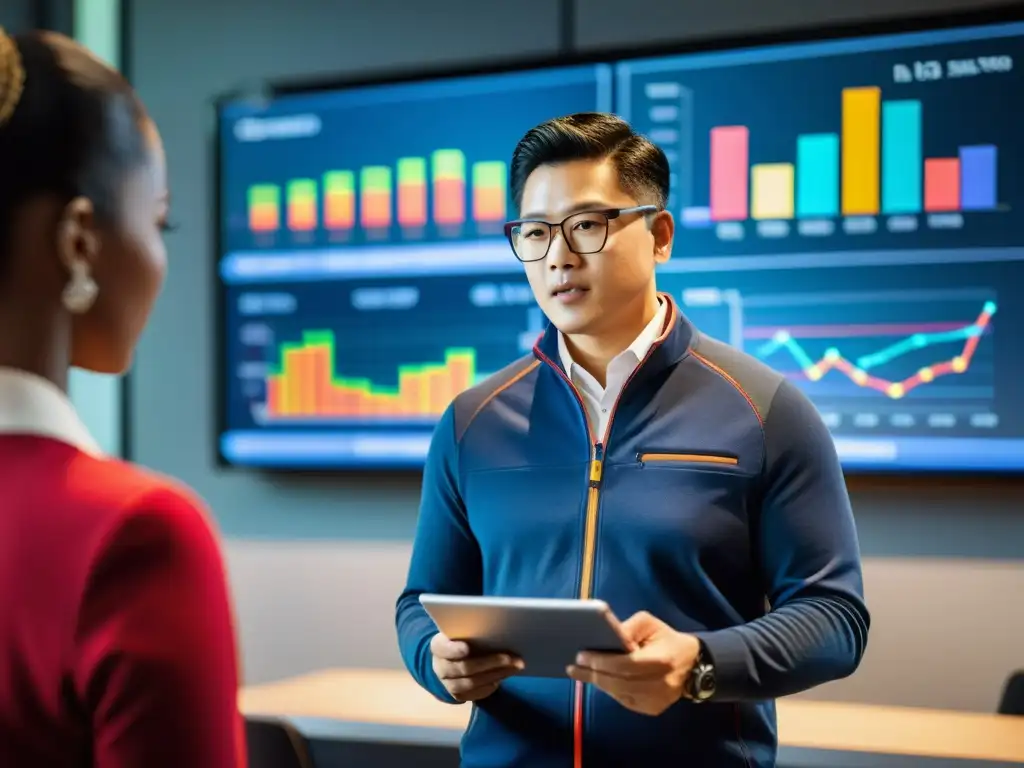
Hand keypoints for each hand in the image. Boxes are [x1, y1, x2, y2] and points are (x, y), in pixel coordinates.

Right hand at [430, 632, 523, 701]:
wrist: (446, 662)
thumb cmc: (458, 640)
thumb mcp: (460, 631)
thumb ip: (471, 630)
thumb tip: (496, 623)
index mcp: (438, 646)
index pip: (443, 648)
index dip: (453, 649)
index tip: (466, 647)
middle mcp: (440, 667)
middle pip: (464, 667)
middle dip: (490, 662)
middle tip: (510, 658)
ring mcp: (448, 684)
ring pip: (472, 683)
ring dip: (496, 674)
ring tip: (514, 667)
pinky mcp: (458, 696)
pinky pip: (475, 694)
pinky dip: (490, 686)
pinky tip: (503, 677)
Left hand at [566, 610, 700, 715]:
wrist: (691, 664)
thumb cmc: (666, 639)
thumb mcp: (650, 624)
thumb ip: (629, 627)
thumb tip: (609, 636)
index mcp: (661, 660)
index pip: (625, 664)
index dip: (601, 661)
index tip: (581, 655)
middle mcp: (660, 684)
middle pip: (619, 682)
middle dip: (593, 674)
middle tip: (574, 666)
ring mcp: (657, 700)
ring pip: (619, 694)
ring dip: (598, 683)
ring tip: (580, 672)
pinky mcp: (653, 709)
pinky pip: (625, 700)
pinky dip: (610, 690)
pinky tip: (599, 680)